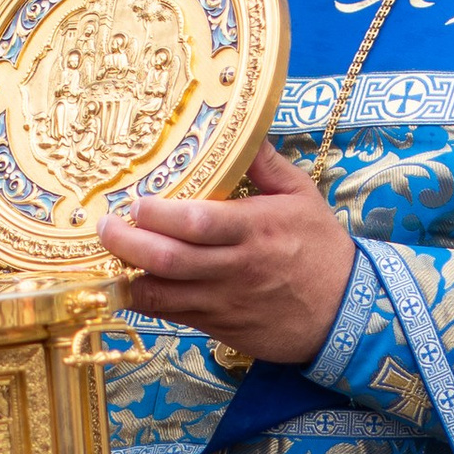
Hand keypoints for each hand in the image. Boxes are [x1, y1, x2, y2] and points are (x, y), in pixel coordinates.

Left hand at [99, 141, 354, 364]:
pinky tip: (132, 283)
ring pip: (162, 295)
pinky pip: (172, 316)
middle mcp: (235, 268)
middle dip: (127, 244)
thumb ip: (264, 163)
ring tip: (110, 256)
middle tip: (106, 228)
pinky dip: (148, 301)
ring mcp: (224, 302)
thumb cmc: (322, 248)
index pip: (197, 223)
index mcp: (254, 230)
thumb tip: (242, 126)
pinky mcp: (218, 327)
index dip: (158, 215)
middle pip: (168, 260)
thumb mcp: (302, 195)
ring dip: (129, 276)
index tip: (137, 202)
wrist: (346, 313)